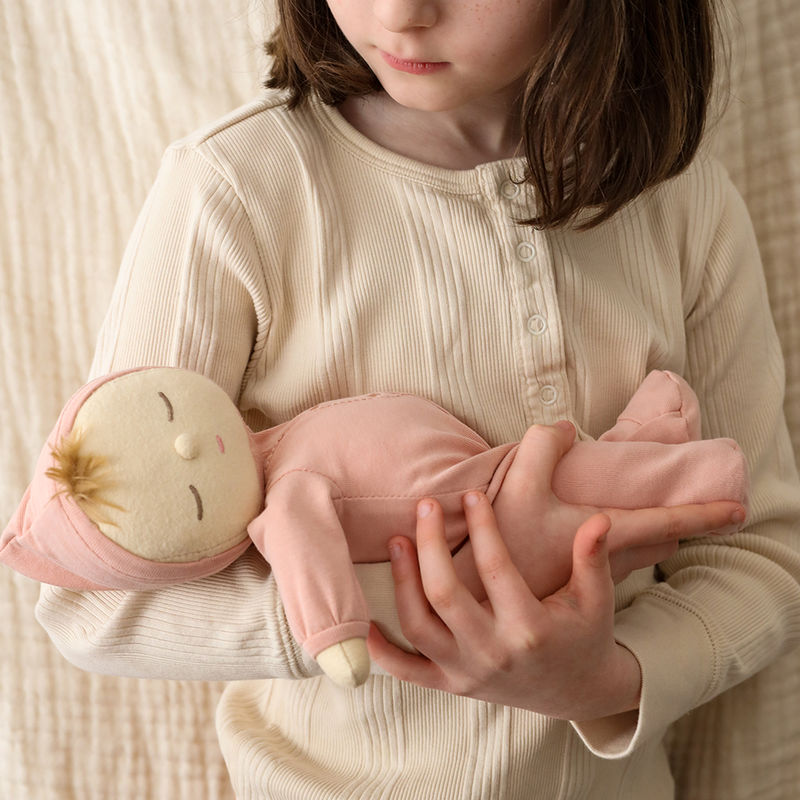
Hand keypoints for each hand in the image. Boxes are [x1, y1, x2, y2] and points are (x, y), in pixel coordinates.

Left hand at [368, 493, 641, 719]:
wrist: (577, 693)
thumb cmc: (585, 635)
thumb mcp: (597, 600)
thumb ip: (593, 559)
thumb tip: (598, 519)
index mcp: (530, 629)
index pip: (497, 569)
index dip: (483, 527)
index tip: (471, 493)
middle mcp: (493, 654)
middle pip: (445, 595)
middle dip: (429, 546)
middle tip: (424, 504)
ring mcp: (467, 674)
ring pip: (418, 627)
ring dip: (402, 582)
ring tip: (398, 540)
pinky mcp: (451, 686)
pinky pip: (406, 672)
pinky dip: (381, 650)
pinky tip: (364, 619)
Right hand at [453, 421, 744, 600]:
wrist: (473, 598)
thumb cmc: (505, 544)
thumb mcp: (521, 483)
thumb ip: (546, 444)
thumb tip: (567, 429)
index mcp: (606, 537)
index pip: (669, 521)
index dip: (706, 513)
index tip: (739, 510)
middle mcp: (604, 562)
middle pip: (656, 542)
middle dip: (679, 526)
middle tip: (697, 514)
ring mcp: (586, 577)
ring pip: (634, 554)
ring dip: (650, 538)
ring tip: (651, 522)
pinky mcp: (565, 584)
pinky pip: (608, 563)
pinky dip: (618, 547)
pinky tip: (596, 537)